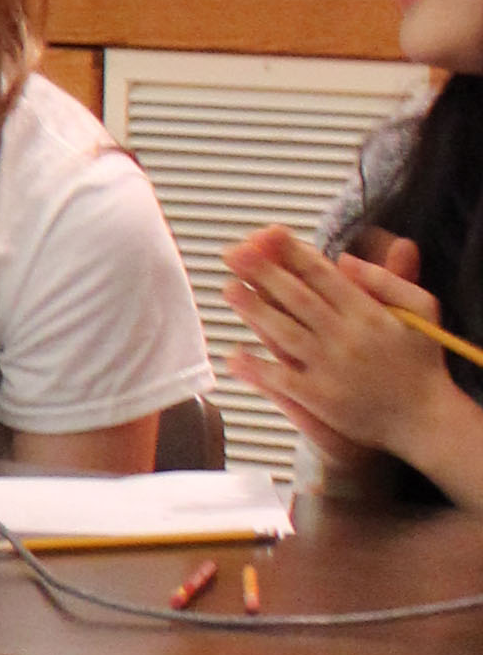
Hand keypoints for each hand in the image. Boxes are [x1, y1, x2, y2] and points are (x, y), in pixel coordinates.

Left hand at [223, 223, 456, 462]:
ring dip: (254, 310)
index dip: (291, 254)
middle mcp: (347, 337)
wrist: (425, 419)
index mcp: (368, 313)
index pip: (323, 276)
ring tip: (229, 288)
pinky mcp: (321, 399)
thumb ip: (387, 280)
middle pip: (298, 299)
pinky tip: (234, 355)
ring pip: (286, 333)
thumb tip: (344, 258)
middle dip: (263, 273)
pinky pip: (283, 380)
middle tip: (233, 253)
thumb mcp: (421, 309)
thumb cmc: (422, 360)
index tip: (265, 235)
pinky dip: (257, 368)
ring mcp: (331, 369)